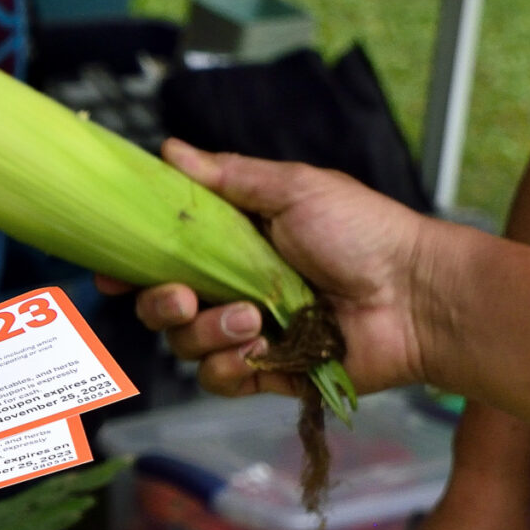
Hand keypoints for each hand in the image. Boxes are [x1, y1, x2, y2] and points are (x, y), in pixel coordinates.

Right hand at [109, 140, 436, 399]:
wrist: (416, 296)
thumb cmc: (364, 233)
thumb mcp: (294, 189)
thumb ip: (228, 177)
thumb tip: (170, 150)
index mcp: (236, 243)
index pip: (168, 255)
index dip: (135, 264)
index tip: (114, 269)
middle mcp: (235, 289)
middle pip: (162, 305)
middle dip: (159, 303)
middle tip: (180, 297)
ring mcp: (250, 334)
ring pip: (186, 345)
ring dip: (206, 333)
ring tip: (251, 320)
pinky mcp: (268, 374)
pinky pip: (219, 379)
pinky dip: (228, 366)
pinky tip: (258, 349)